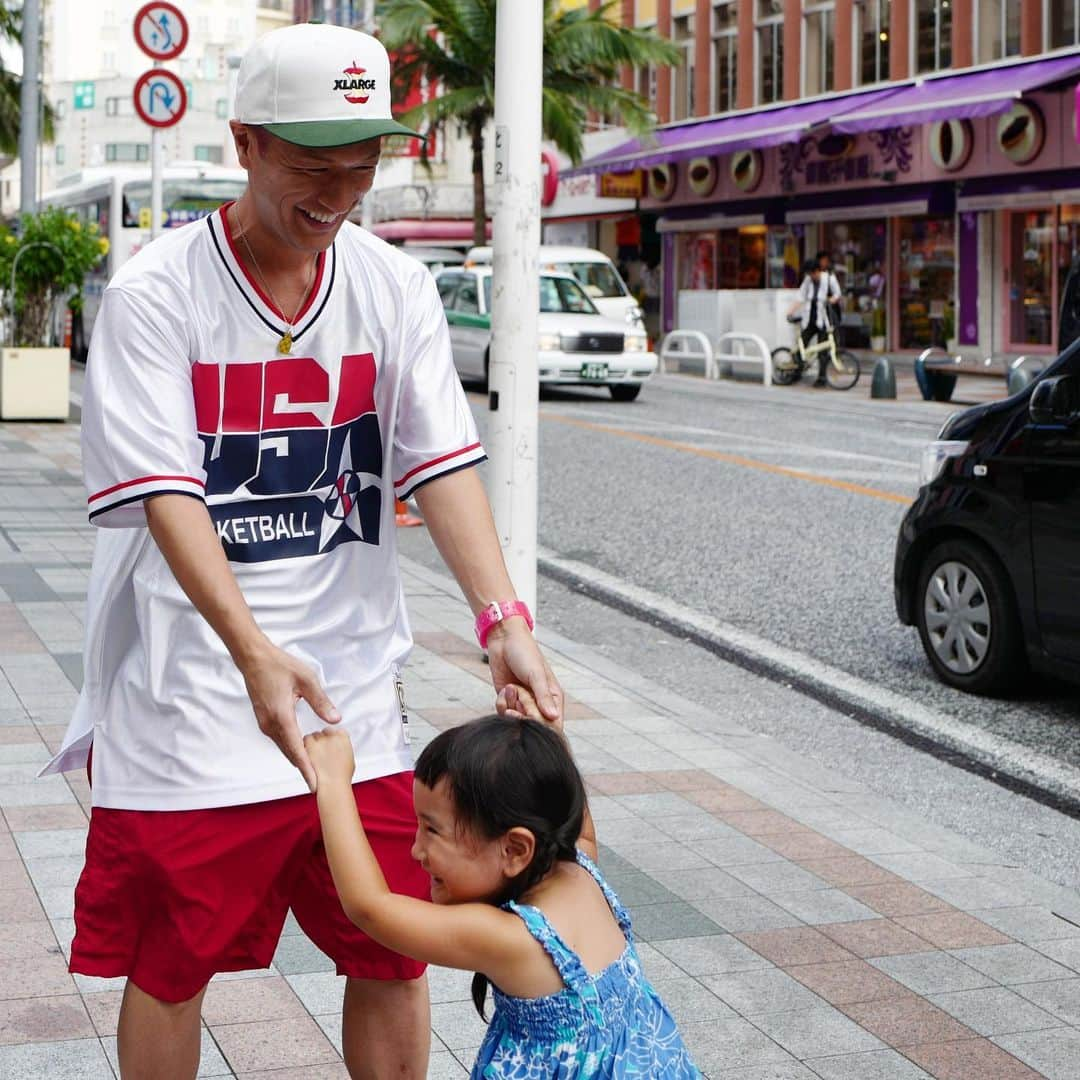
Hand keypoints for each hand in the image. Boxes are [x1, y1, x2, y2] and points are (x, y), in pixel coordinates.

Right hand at [238, 640, 340, 792]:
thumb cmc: (280, 665)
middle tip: (317, 784)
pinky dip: (290, 748)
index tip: (314, 785)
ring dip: (296, 758)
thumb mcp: (306, 679)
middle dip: (303, 769)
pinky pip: (279, 739)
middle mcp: (270, 724)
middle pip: (289, 753)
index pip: (296, 749)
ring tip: (311, 771)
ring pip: (283, 747)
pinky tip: (301, 750)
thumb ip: (321, 701)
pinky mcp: (263, 719)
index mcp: (281, 716)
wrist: (253, 659)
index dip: (306, 768)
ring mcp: (264, 723)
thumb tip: (336, 719)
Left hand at [304, 729, 355, 786]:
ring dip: (313, 743)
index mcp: (343, 736)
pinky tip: (309, 755)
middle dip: (323, 741)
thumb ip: (343, 749)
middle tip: (323, 753)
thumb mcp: (349, 759)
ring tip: (316, 756)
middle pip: (325, 733)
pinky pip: (306, 739)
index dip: (334, 740)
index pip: (337, 732)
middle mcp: (332, 734)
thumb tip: (340, 749)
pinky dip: (306, 746)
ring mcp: (321, 738)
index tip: (332, 747)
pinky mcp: (309, 743)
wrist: (333, 784)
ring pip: (314, 736)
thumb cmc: (342, 775)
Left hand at [486, 620, 562, 727]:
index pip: (554, 724)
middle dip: (523, 714)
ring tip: (512, 688)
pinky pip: (503, 713)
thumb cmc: (525, 652)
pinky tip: (505, 689)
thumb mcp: (536, 674)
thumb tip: (553, 717)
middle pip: (533, 726)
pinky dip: (501, 703)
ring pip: (516, 721)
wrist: (504, 640)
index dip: (542, 725)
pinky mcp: (507, 701)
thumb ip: (544, 697)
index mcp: (554, 698)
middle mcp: (539, 703)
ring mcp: (522, 703)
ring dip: (511, 706)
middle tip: (519, 695)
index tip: (530, 713)